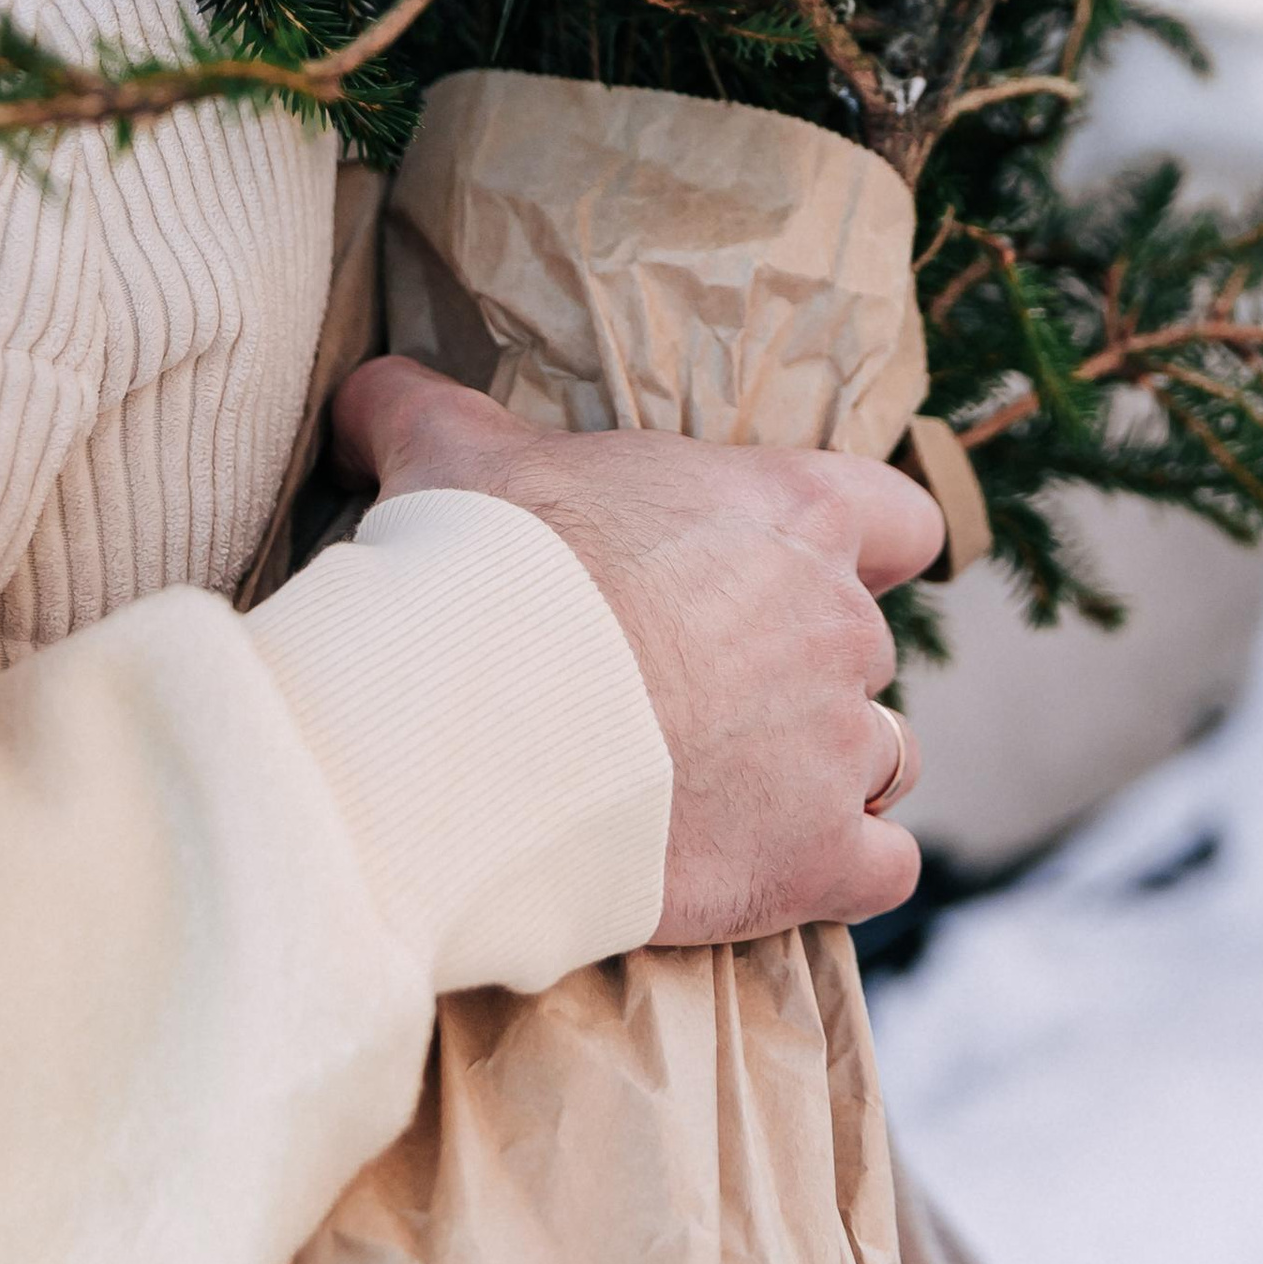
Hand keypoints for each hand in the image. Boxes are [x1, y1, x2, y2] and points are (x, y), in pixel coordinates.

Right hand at [331, 356, 943, 943]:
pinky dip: (837, 872)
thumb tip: (363, 391)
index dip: (865, 549)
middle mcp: (839, 623)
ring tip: (729, 790)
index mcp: (789, 509)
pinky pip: (881, 869)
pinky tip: (767, 869)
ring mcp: (838, 746)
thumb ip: (421, 407)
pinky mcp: (814, 857)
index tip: (811, 577)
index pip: (899, 517)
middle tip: (699, 698)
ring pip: (882, 758)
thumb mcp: (447, 452)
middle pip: (865, 648)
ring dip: (825, 773)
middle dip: (800, 674)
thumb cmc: (480, 571)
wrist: (472, 728)